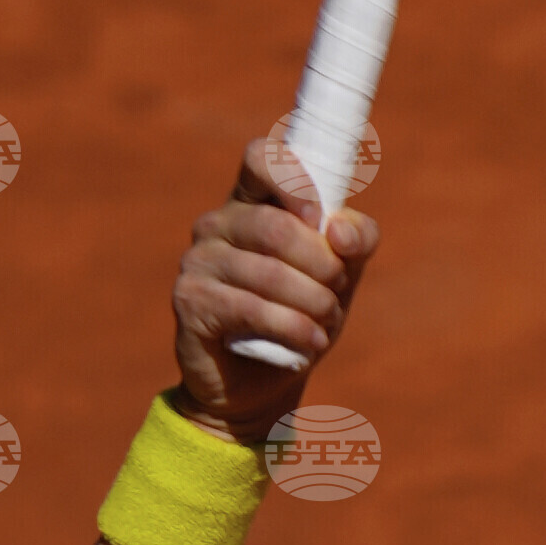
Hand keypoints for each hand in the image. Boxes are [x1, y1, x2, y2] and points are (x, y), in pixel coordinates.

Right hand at [170, 126, 372, 438]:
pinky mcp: (190, 301)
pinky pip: (249, 307)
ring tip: (326, 324)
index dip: (295, 181)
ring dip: (313, 302)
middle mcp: (217, 223)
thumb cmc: (298, 317)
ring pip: (268, 272)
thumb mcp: (338, 277)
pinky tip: (310, 343)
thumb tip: (342, 231)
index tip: (320, 219)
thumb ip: (355, 242)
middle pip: (277, 227)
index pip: (262, 158)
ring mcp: (198, 260)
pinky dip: (292, 327)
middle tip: (336, 290)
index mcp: (249, 201)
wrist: (258, 386)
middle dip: (322, 264)